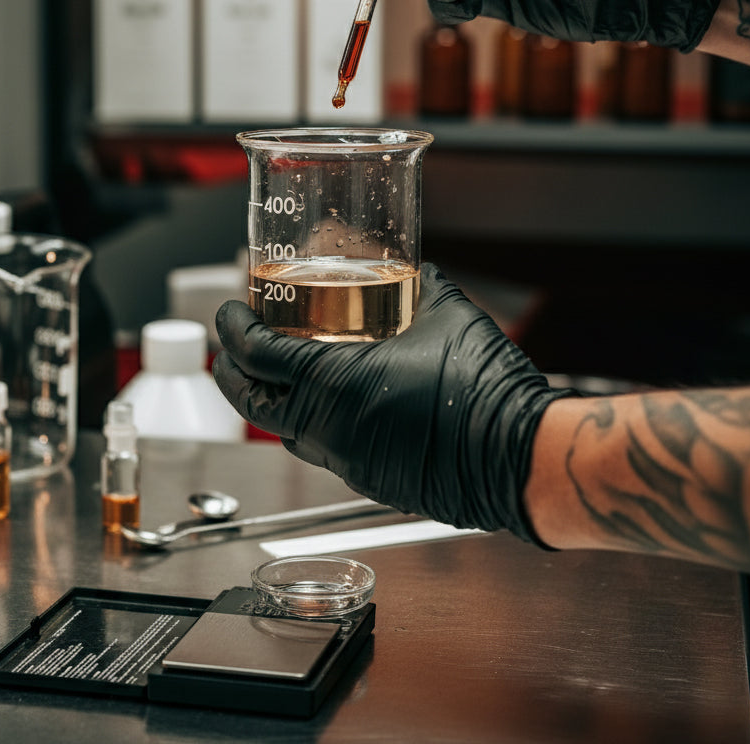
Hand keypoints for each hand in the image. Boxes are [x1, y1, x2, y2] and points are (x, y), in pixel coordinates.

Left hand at [213, 264, 571, 540]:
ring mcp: (346, 460)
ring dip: (272, 400)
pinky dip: (310, 423)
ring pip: (285, 431)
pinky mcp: (368, 479)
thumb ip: (424, 287)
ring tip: (278, 372)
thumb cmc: (484, 392)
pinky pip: (321, 449)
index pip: (257, 355)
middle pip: (252, 403)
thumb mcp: (449, 316)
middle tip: (232, 349)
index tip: (230, 311)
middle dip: (232, 373)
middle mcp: (328, 428)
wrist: (519, 457)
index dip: (233, 330)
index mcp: (334, 384)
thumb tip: (419, 271)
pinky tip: (331, 402)